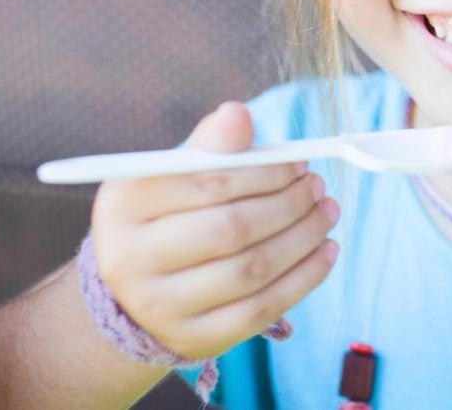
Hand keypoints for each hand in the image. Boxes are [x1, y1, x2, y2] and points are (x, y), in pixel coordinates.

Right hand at [89, 101, 340, 358]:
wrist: (133, 296)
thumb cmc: (169, 217)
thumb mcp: (174, 175)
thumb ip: (209, 146)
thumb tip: (239, 114)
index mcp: (123, 204)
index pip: (208, 183)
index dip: (265, 172)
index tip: (298, 163)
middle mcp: (131, 259)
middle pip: (230, 230)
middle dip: (288, 205)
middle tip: (317, 187)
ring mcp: (160, 306)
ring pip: (251, 270)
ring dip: (303, 238)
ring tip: (327, 212)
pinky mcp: (195, 337)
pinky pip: (261, 309)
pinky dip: (304, 277)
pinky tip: (326, 251)